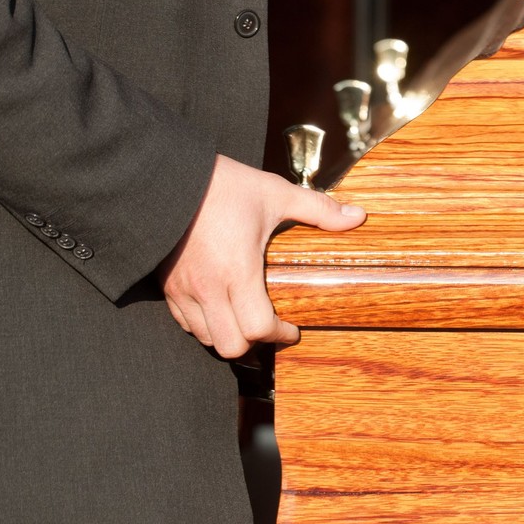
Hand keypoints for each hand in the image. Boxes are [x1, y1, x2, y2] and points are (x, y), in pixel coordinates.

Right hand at [158, 155, 365, 358]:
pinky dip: (205, 324)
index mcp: (237, 270)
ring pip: (206, 338)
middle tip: (271, 328)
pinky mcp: (166, 285)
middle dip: (255, 343)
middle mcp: (207, 287)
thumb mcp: (275, 193)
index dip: (280, 334)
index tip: (292, 328)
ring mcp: (183, 289)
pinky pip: (184, 323)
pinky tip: (221, 308)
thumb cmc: (223, 185)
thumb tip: (357, 217)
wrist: (167, 177)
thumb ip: (318, 209)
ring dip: (229, 335)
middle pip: (231, 346)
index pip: (258, 328)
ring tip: (247, 320)